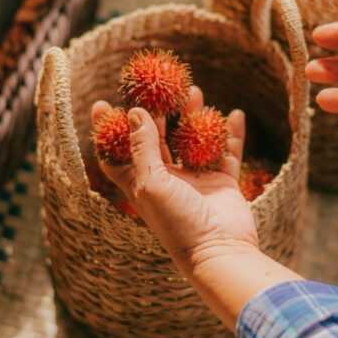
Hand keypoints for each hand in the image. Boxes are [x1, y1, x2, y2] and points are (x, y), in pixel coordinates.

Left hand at [91, 87, 257, 275]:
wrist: (219, 251)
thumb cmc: (177, 222)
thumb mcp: (151, 182)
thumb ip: (143, 147)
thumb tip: (135, 112)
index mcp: (141, 184)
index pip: (117, 154)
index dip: (108, 130)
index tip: (102, 103)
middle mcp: (167, 181)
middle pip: (157, 139)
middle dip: (158, 112)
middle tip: (160, 86)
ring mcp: (195, 181)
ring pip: (192, 139)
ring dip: (193, 115)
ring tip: (195, 91)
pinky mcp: (222, 183)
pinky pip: (227, 152)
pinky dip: (231, 134)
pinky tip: (234, 114)